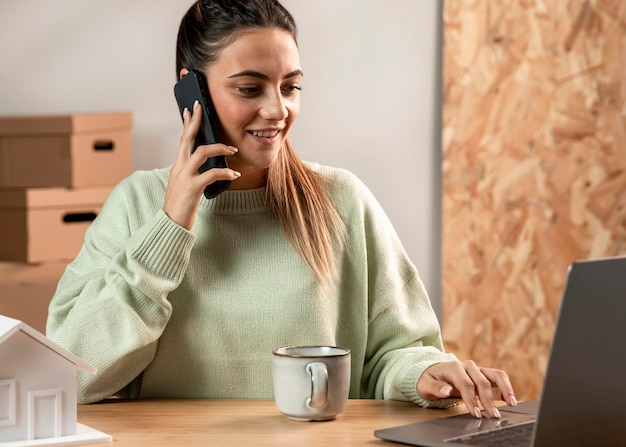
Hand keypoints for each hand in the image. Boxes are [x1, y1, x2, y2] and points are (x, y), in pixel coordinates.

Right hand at [164, 100, 240, 228]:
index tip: (191, 110)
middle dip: (196, 122)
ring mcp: (184, 177)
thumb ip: (193, 172)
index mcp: (178, 166)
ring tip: (233, 150)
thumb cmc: (181, 205)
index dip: (187, 124)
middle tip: (202, 108)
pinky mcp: (192, 188)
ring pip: (201, 152)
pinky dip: (225, 172)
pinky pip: (211, 174)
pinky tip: (235, 174)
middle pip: (188, 139)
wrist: (171, 224)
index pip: (182, 140)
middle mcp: (179, 168)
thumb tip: (209, 164)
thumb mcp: (185, 184)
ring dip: (219, 148)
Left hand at [417, 360, 516, 418]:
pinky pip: (498, 376)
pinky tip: (509, 399)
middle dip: (488, 400)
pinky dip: (506, 386)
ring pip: (495, 375)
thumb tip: (447, 391)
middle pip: (482, 382)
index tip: (476, 414)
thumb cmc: (429, 380)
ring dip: (505, 389)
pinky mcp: (483, 373)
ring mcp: (477, 368)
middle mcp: (467, 366)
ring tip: (511, 403)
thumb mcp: (425, 385)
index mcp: (453, 368)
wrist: (432, 371)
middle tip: (493, 415)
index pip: (466, 384)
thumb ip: (436, 388)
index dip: (471, 400)